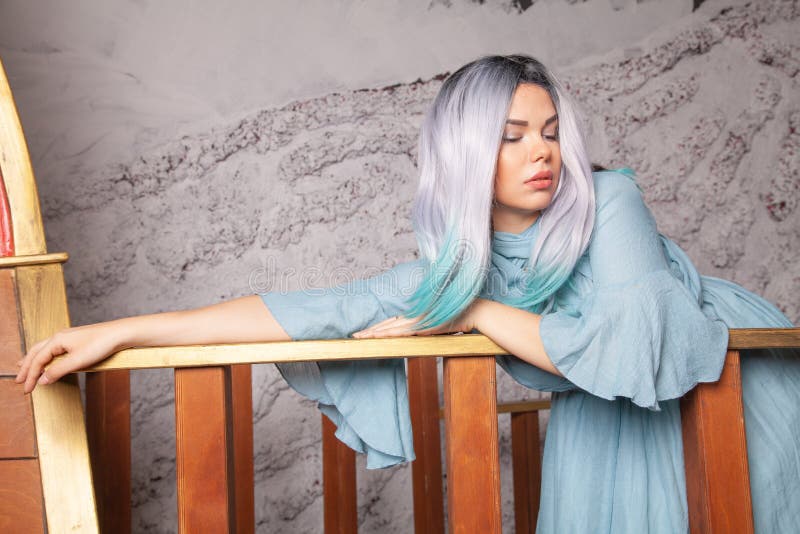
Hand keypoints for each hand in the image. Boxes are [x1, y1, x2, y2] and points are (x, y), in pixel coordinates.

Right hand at [15, 321, 128, 393]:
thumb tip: (42, 380)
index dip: (30, 376)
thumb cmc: (102, 344)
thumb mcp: (78, 360)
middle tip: (19, 381)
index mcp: (57, 340)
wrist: (120, 334)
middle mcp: (60, 337)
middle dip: (26, 367)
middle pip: (36, 353)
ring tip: (23, 368)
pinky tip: (47, 360)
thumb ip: (58, 370)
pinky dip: (45, 357)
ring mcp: (68, 338)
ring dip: (33, 360)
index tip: (26, 389)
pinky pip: (53, 349)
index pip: (37, 360)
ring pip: (43, 349)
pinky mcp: (77, 341)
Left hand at [352, 300, 482, 338]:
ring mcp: (419, 321)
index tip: (363, 333)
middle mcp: (413, 317)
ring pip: (392, 328)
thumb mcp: (437, 325)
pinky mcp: (425, 325)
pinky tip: (383, 337)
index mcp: (414, 317)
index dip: (376, 328)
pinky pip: (406, 331)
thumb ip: (426, 328)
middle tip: (353, 336)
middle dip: (369, 331)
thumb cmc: (456, 319)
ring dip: (376, 333)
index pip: (390, 323)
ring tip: (362, 338)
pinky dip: (393, 334)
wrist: (472, 312)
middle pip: (387, 325)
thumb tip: (418, 333)